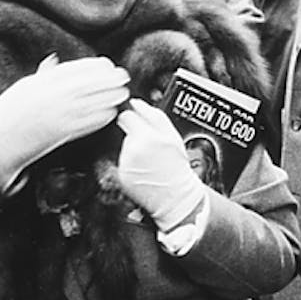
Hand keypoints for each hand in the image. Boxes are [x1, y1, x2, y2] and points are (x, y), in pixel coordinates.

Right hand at [0, 55, 129, 183]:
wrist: (0, 140)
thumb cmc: (10, 111)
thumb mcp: (24, 86)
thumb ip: (43, 74)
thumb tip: (54, 60)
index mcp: (45, 81)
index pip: (77, 68)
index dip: (96, 65)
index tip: (108, 64)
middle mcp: (54, 96)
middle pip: (90, 84)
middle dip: (110, 79)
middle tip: (123, 77)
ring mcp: (60, 114)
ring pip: (94, 102)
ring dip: (111, 97)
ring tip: (122, 93)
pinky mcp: (64, 132)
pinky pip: (89, 123)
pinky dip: (103, 117)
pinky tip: (111, 112)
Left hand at [116, 99, 206, 231]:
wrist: (176, 197)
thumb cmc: (178, 167)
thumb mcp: (173, 136)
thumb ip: (155, 115)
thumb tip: (136, 103)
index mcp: (147, 136)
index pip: (128, 114)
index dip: (134, 115)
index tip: (140, 121)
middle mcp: (133, 149)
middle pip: (125, 130)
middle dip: (135, 132)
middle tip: (150, 144)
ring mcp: (126, 162)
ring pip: (124, 145)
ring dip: (134, 147)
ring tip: (150, 159)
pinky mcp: (122, 174)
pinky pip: (123, 160)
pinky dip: (131, 162)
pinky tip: (144, 168)